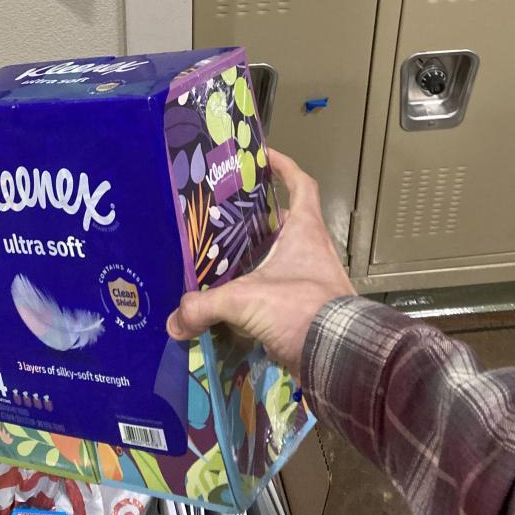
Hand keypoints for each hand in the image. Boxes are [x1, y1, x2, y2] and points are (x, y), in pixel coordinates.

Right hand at [166, 149, 355, 379]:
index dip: (284, 166)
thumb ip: (206, 306)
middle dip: (260, 218)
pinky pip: (283, 290)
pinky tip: (239, 301)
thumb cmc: (301, 308)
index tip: (264, 156)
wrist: (341, 358)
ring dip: (260, 257)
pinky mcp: (312, 308)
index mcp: (306, 231)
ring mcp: (315, 279)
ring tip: (225, 259)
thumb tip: (173, 320)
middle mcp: (314, 249)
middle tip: (227, 216)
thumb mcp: (246, 300)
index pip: (301, 184)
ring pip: (285, 257)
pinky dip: (263, 292)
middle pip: (288, 221)